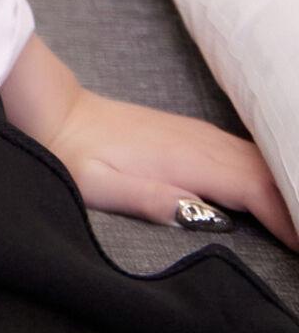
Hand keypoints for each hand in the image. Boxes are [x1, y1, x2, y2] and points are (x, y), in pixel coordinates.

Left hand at [37, 85, 298, 251]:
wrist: (58, 113)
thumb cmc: (75, 156)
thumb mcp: (100, 186)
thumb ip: (150, 200)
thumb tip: (200, 216)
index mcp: (186, 158)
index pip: (257, 189)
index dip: (289, 219)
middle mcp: (201, 141)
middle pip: (269, 173)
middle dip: (297, 203)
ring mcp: (200, 134)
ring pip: (261, 161)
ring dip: (288, 188)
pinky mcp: (194, 134)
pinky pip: (248, 153)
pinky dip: (272, 173)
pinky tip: (281, 190)